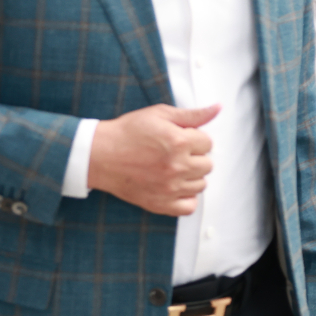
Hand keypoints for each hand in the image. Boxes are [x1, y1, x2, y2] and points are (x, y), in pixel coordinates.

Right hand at [87, 104, 218, 215]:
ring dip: (192, 176)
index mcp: (179, 142)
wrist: (99, 155)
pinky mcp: (160, 203)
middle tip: (177, 153)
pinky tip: (175, 186)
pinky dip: (186, 198)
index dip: (196, 138)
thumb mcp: (160, 114)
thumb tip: (216, 109)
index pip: (208, 143)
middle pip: (208, 165)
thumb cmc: (127, 132)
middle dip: (196, 156)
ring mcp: (169, 187)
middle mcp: (177, 166)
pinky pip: (189, 207)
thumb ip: (192, 114)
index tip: (183, 138)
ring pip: (201, 185)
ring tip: (174, 168)